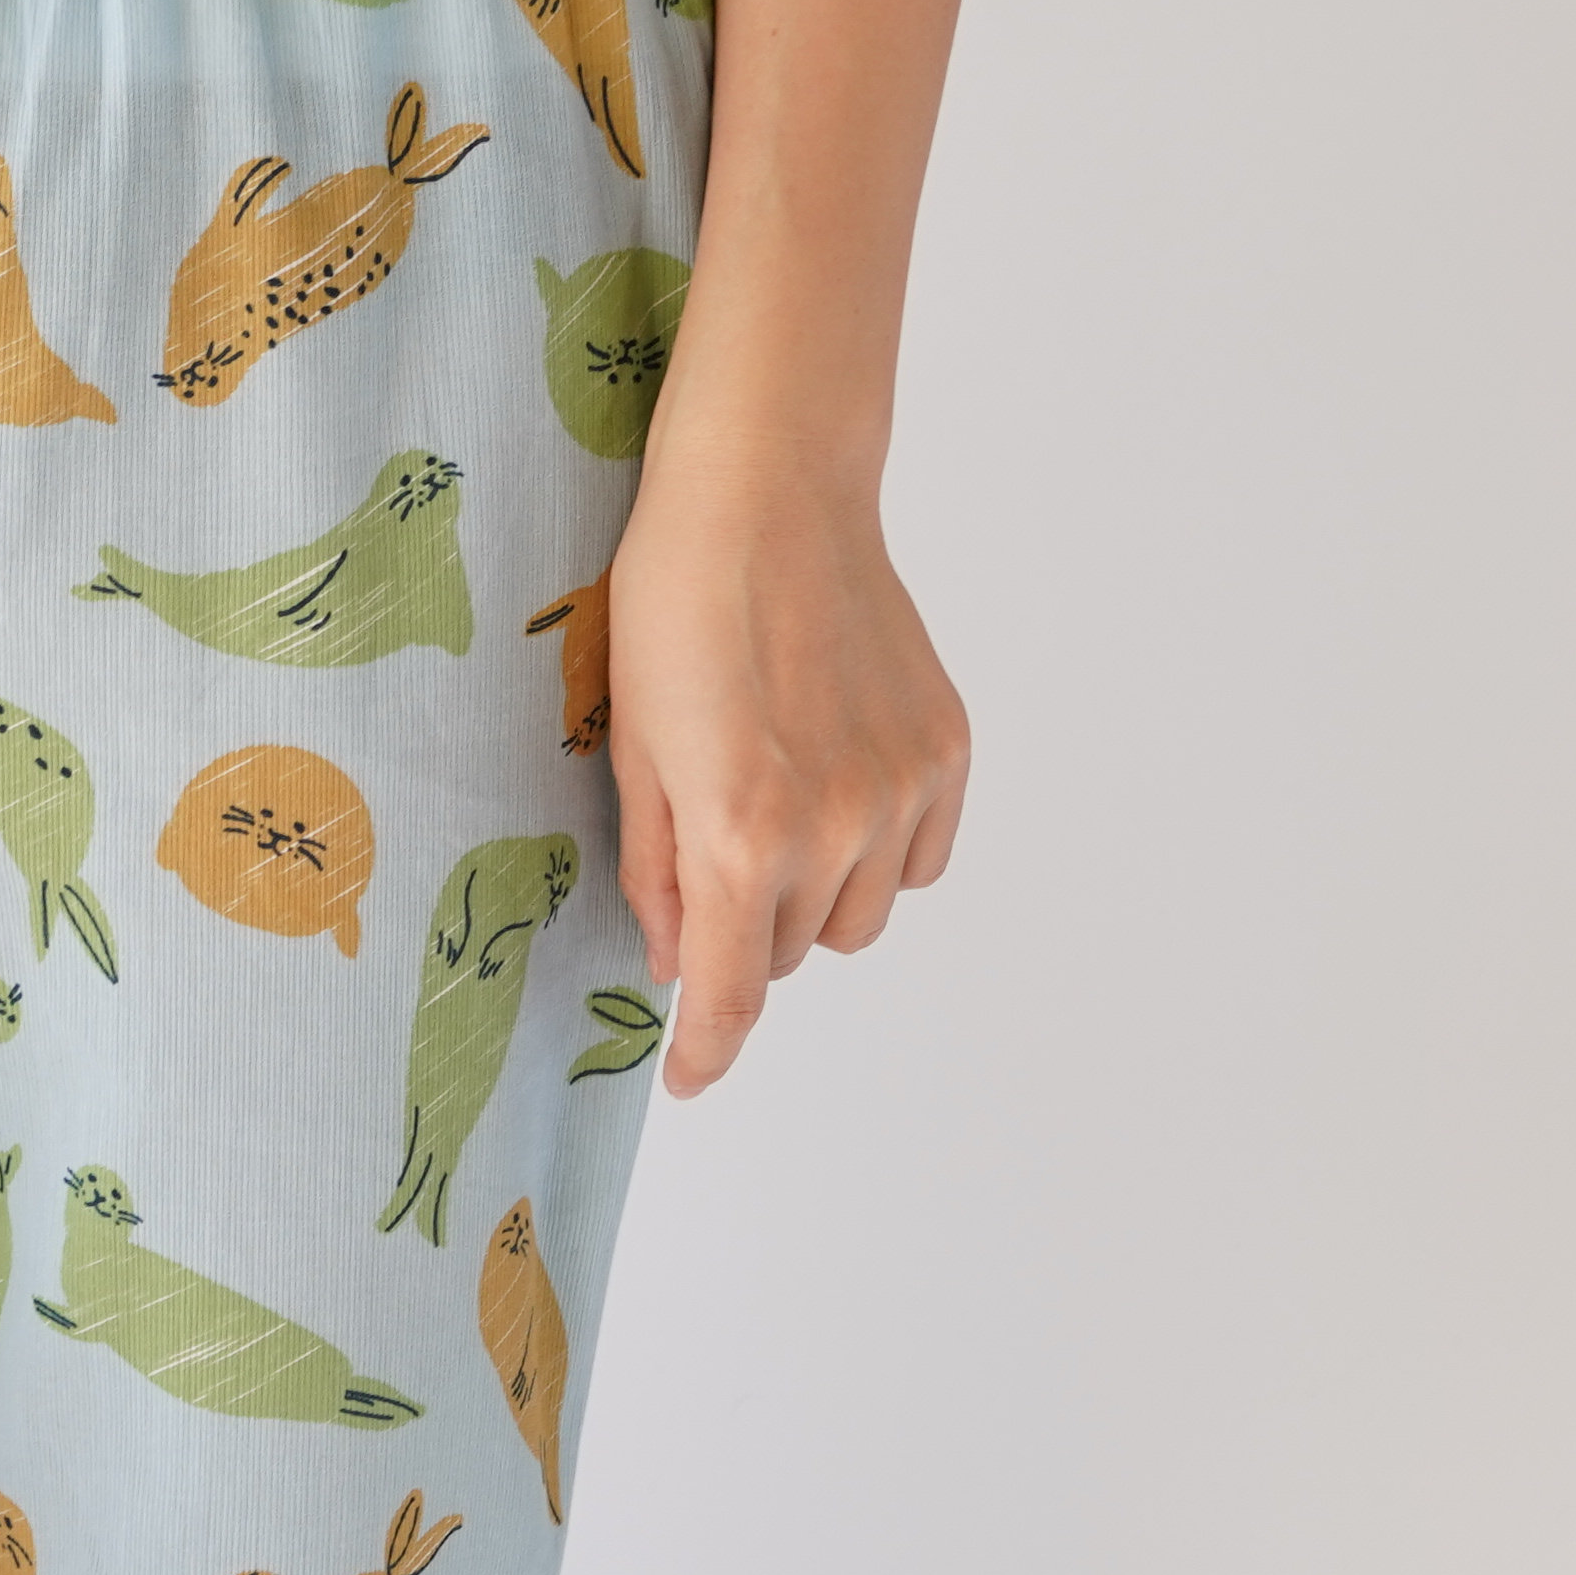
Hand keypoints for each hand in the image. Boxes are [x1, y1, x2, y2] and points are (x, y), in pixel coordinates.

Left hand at [604, 412, 968, 1097]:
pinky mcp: (945, 751)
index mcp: (739, 836)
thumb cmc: (674, 607)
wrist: (769, 496)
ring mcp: (900, 790)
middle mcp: (833, 827)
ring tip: (773, 809)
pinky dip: (876, 855)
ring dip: (809, 899)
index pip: (730, 993)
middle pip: (786, 955)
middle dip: (740, 931)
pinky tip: (838, 793)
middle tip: (708, 846)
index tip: (691, 1078)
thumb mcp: (630, 750)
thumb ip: (654, 871)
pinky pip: (916, 862)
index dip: (706, 1050)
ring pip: (854, 919)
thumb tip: (673, 960)